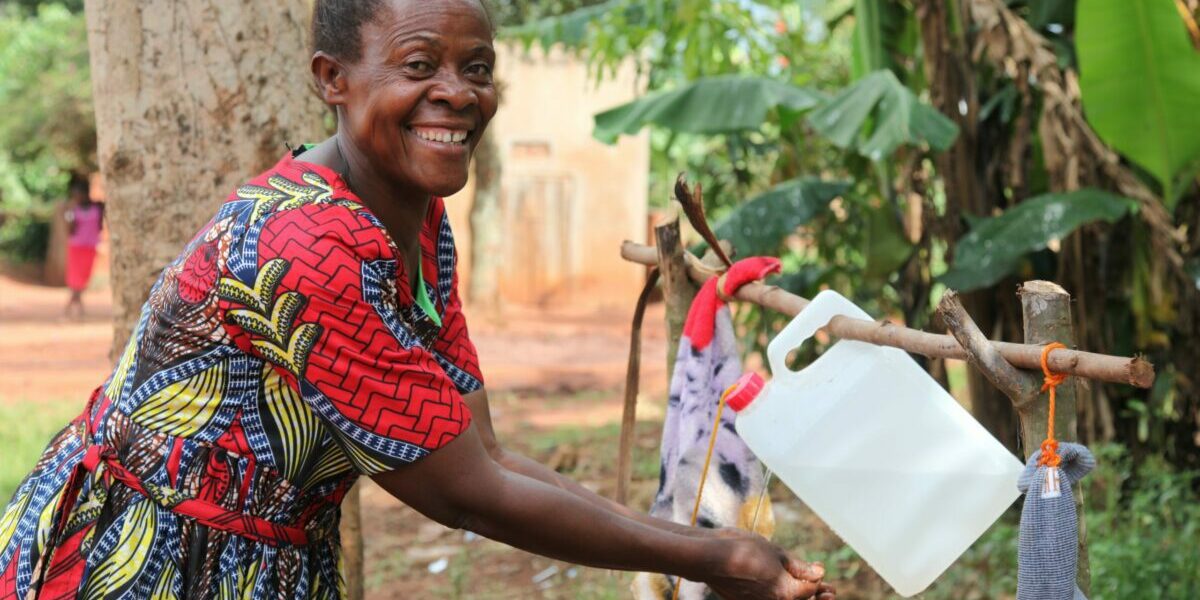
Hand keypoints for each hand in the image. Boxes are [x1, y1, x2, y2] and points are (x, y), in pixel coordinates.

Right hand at [701, 533, 835, 599]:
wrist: (710, 558)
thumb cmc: (742, 549)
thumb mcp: (775, 551)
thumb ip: (798, 566)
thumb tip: (819, 574)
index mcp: (786, 591)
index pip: (812, 588)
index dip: (819, 577)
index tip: (818, 566)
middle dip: (818, 597)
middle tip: (830, 591)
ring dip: (800, 597)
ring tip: (812, 592)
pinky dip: (780, 596)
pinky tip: (782, 588)